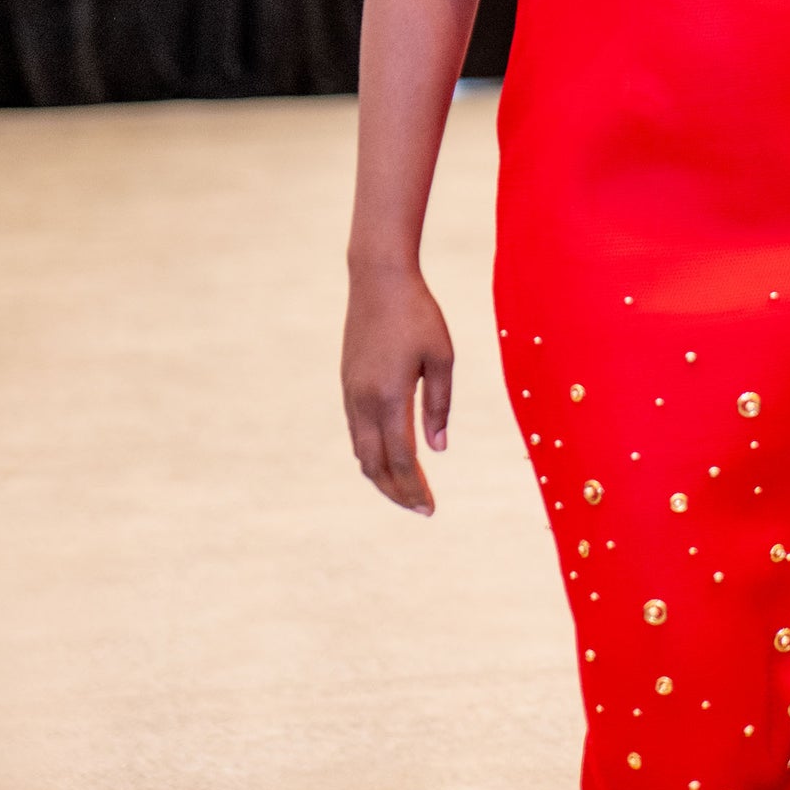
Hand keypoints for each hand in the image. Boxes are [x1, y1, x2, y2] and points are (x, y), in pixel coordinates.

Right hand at [341, 265, 453, 513]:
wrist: (378, 280)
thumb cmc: (418, 315)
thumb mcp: (442, 357)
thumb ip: (439, 405)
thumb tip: (438, 449)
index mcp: (389, 397)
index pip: (401, 459)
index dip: (414, 488)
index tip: (430, 508)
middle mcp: (363, 401)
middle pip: (375, 465)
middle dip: (397, 491)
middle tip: (421, 508)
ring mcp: (351, 394)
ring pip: (361, 451)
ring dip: (382, 475)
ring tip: (406, 490)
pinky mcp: (348, 384)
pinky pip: (356, 432)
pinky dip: (371, 454)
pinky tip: (388, 457)